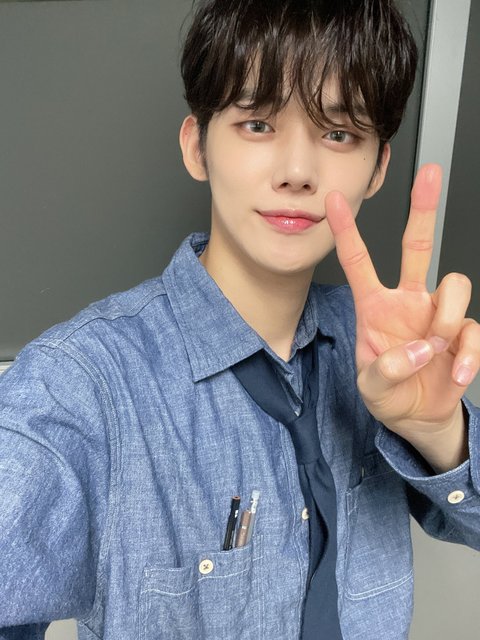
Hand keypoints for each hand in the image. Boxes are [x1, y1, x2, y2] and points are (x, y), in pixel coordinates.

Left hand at [325, 164, 479, 469]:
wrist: (417, 416)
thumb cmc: (388, 394)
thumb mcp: (371, 388)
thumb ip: (387, 370)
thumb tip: (420, 348)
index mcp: (375, 307)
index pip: (358, 262)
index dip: (347, 231)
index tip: (333, 200)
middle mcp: (408, 301)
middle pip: (418, 246)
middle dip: (424, 209)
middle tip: (430, 174)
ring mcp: (437, 314)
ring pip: (455, 284)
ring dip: (447, 318)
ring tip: (435, 349)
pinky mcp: (464, 332)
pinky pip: (474, 329)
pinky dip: (467, 356)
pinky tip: (454, 373)